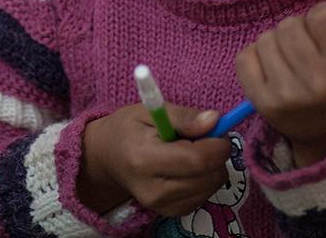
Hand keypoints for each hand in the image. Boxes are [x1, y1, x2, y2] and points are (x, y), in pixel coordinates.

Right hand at [78, 104, 231, 216]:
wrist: (107, 159)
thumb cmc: (128, 129)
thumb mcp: (150, 111)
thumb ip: (183, 116)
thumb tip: (215, 121)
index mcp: (145, 159)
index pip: (196, 161)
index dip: (217, 145)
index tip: (218, 129)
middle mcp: (154, 190)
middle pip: (207, 177)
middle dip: (217, 154)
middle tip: (206, 136)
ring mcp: (161, 206)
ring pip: (210, 187)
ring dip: (213, 167)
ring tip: (192, 151)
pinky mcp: (170, 213)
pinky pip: (204, 197)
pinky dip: (205, 180)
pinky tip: (189, 168)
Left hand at [235, 3, 325, 166]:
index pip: (323, 15)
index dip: (324, 17)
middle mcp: (319, 82)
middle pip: (291, 24)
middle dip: (299, 30)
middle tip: (309, 50)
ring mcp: (287, 94)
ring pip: (267, 38)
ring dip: (277, 43)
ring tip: (292, 61)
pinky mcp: (262, 102)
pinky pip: (246, 57)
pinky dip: (256, 57)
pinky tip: (273, 69)